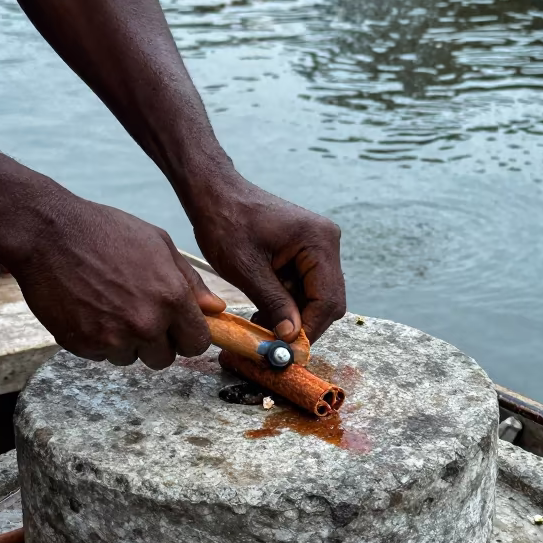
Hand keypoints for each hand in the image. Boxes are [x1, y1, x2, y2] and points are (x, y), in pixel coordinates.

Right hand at [9, 194, 224, 368]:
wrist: (48, 233)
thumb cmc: (105, 231)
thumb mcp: (158, 244)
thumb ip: (190, 282)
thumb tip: (215, 309)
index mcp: (170, 299)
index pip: (196, 344)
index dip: (188, 336)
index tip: (178, 328)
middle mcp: (144, 324)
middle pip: (164, 359)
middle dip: (156, 342)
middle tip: (138, 313)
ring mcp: (111, 338)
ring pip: (130, 358)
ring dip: (124, 341)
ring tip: (108, 305)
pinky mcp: (82, 345)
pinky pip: (100, 355)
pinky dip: (96, 339)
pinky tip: (88, 309)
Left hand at [186, 172, 345, 343]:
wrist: (214, 193)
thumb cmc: (226, 223)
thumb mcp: (247, 269)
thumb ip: (274, 303)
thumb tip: (292, 337)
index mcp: (318, 242)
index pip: (328, 300)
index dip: (310, 329)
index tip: (287, 350)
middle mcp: (326, 242)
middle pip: (328, 301)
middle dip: (302, 325)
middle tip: (274, 344)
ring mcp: (317, 246)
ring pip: (315, 297)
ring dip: (292, 317)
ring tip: (261, 327)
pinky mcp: (305, 252)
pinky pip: (304, 287)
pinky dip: (286, 304)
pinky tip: (264, 312)